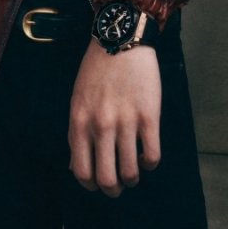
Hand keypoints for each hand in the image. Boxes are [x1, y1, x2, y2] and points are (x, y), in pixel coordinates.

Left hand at [68, 39, 161, 196]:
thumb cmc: (96, 69)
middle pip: (107, 179)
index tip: (98, 182)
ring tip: (134, 170)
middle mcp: (101, 126)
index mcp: (80, 122)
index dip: (91, 185)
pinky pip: (152, 155)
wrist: (121, 39)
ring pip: (131, 172)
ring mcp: (126, 122)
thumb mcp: (78, 100)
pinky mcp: (149, 116)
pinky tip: (147, 157)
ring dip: (132, 178)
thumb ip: (76, 133)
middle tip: (118, 185)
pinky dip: (150, 164)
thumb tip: (75, 167)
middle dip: (113, 189)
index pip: (82, 172)